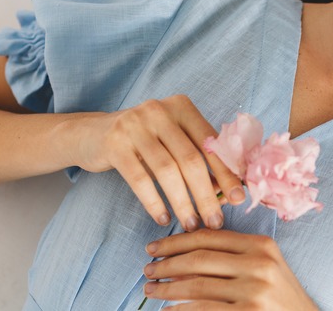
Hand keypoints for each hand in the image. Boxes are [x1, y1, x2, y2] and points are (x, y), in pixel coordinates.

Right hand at [69, 95, 245, 229]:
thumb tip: (228, 193)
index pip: (211, 143)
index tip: (239, 198)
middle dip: (206, 194)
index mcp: (182, 107)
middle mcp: (160, 110)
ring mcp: (135, 125)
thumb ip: (199, 159)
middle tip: (216, 221)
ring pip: (167, 171)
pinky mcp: (114, 144)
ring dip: (182, 203)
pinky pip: (139, 179)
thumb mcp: (173, 141)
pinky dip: (154, 202)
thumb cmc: (145, 141)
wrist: (93, 133)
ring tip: (191, 224)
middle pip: (191, 159)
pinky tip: (163, 218)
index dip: (226, 172)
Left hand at [142, 229, 317, 309]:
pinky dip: (180, 310)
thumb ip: (234, 254)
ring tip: (151, 290)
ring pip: (196, 286)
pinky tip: (168, 310)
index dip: (176, 241)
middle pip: (199, 259)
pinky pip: (202, 310)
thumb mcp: (265, 266)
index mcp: (261, 245)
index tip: (154, 247)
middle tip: (148, 269)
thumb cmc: (279, 295)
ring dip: (167, 289)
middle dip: (166, 264)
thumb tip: (182, 253)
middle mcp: (259, 265)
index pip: (209, 237)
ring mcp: (254, 292)